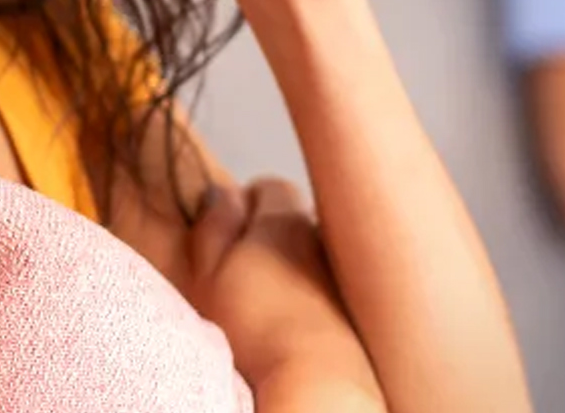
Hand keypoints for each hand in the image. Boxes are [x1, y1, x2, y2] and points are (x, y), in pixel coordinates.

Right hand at [187, 178, 381, 401]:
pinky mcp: (355, 302)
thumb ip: (213, 225)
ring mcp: (342, 266)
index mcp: (283, 217)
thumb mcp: (209, 272)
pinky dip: (316, 290)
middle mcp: (321, 231)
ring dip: (296, 263)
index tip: (228, 240)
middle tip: (246, 272)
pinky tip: (301, 318)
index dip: (244, 208)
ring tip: (274, 301)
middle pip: (294, 217)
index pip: (266, 186)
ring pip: (313, 250)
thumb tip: (219, 190)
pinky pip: (331, 281)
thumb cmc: (255, 327)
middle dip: (271, 235)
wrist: (316, 377)